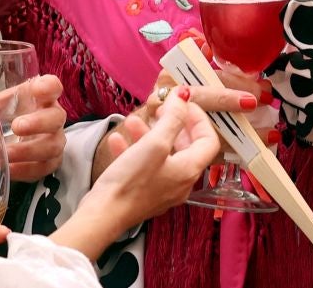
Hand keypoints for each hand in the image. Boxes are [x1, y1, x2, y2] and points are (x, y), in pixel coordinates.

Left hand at [3, 75, 66, 181]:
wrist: (14, 138)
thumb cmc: (4, 114)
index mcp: (39, 96)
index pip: (53, 86)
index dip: (48, 87)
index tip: (35, 89)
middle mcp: (52, 116)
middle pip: (57, 117)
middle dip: (38, 123)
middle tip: (15, 127)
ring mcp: (54, 140)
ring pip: (53, 146)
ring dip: (27, 151)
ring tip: (0, 154)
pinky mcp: (49, 161)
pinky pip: (45, 168)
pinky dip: (26, 170)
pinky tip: (7, 169)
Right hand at [59, 94, 221, 259]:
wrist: (104, 214)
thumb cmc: (131, 181)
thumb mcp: (155, 143)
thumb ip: (172, 118)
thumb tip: (183, 97)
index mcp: (189, 170)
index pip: (208, 140)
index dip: (199, 118)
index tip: (182, 103)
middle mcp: (180, 182)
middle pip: (186, 147)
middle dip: (173, 124)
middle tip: (160, 109)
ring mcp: (162, 189)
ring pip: (163, 155)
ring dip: (150, 134)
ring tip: (133, 121)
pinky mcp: (144, 193)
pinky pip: (145, 167)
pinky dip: (135, 150)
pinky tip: (118, 140)